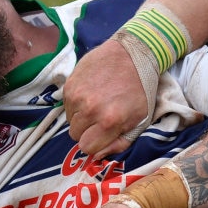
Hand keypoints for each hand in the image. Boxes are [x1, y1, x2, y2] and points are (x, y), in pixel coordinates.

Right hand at [63, 40, 149, 160]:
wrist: (134, 53)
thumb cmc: (141, 89)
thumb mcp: (140, 120)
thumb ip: (120, 142)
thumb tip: (99, 155)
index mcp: (110, 121)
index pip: (88, 148)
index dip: (95, 144)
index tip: (102, 135)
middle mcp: (90, 110)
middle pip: (76, 136)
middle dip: (87, 131)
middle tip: (100, 119)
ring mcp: (77, 96)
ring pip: (70, 121)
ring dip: (81, 118)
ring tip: (96, 105)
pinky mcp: (70, 84)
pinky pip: (66, 106)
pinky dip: (76, 104)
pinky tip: (90, 94)